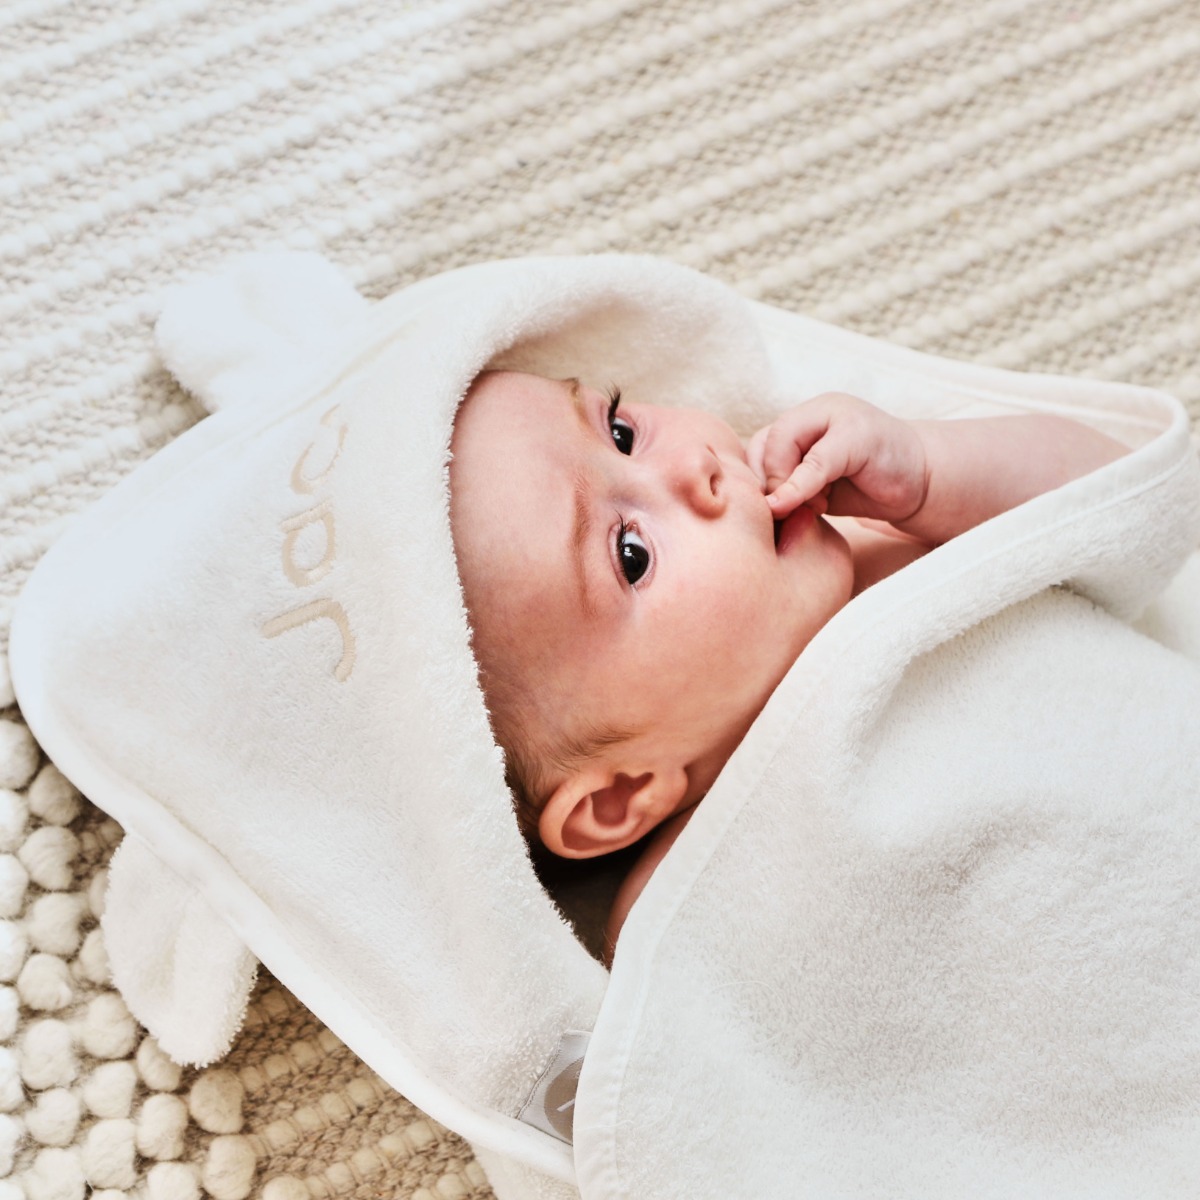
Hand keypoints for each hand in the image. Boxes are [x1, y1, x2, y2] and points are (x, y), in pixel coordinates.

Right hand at [746, 393, 928, 523]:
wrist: (919, 481)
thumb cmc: (894, 456)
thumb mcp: (855, 450)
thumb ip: (814, 471)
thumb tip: (773, 502)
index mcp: (814, 413)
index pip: (774, 439)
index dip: (776, 472)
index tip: (791, 501)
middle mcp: (803, 432)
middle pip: (760, 454)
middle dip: (773, 485)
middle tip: (798, 508)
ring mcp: (800, 457)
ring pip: (762, 473)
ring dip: (776, 496)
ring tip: (808, 509)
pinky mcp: (803, 482)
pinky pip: (775, 492)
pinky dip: (784, 506)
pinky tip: (807, 513)